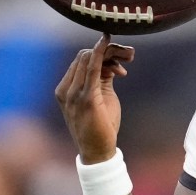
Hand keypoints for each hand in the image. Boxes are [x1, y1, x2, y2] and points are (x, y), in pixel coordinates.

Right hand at [55, 33, 134, 163]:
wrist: (98, 152)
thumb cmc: (100, 126)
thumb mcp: (99, 98)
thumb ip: (101, 80)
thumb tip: (109, 63)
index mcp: (65, 89)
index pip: (79, 61)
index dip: (100, 53)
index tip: (121, 59)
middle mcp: (65, 89)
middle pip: (83, 56)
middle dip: (108, 50)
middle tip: (130, 54)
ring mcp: (73, 94)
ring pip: (88, 58)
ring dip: (110, 52)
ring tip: (130, 57)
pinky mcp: (86, 98)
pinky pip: (92, 68)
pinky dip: (100, 53)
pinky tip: (107, 42)